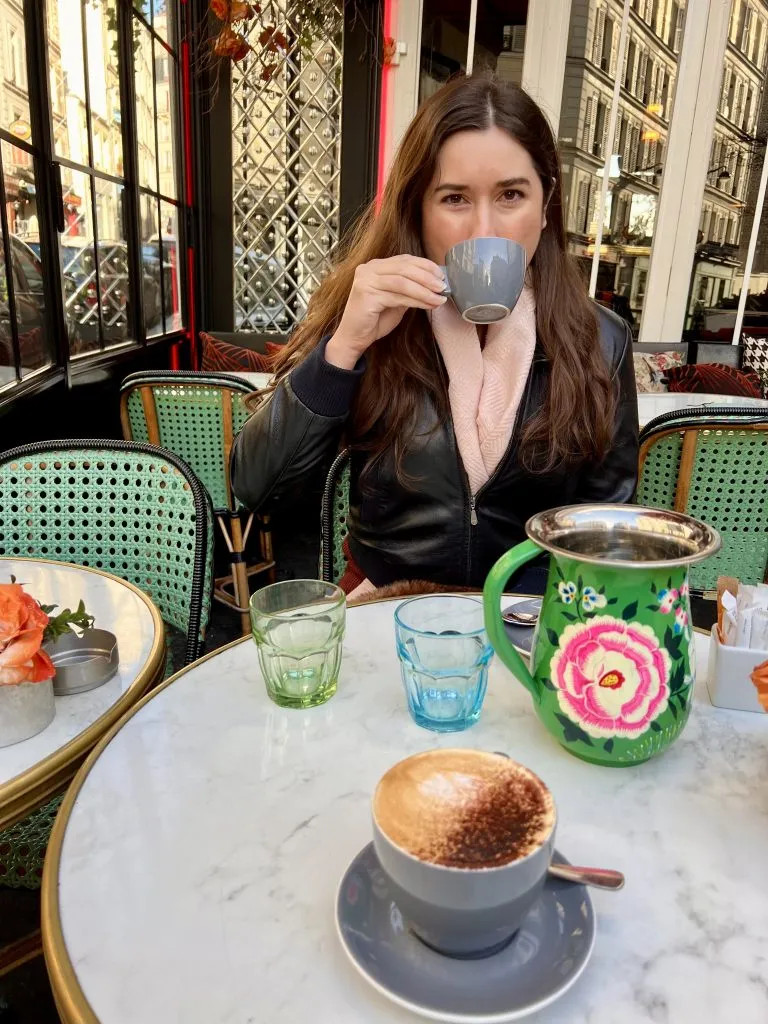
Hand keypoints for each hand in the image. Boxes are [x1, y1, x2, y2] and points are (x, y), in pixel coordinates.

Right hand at [326, 255, 446, 368]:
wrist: (354, 338)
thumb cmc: (375, 320)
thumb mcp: (396, 300)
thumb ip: (409, 289)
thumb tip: (434, 284)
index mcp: (375, 266)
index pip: (404, 260)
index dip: (425, 265)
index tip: (441, 275)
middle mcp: (369, 269)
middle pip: (405, 268)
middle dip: (427, 277)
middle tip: (443, 287)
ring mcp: (366, 280)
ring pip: (403, 281)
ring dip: (424, 290)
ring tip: (439, 298)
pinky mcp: (367, 294)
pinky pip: (398, 296)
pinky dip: (416, 300)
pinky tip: (428, 305)